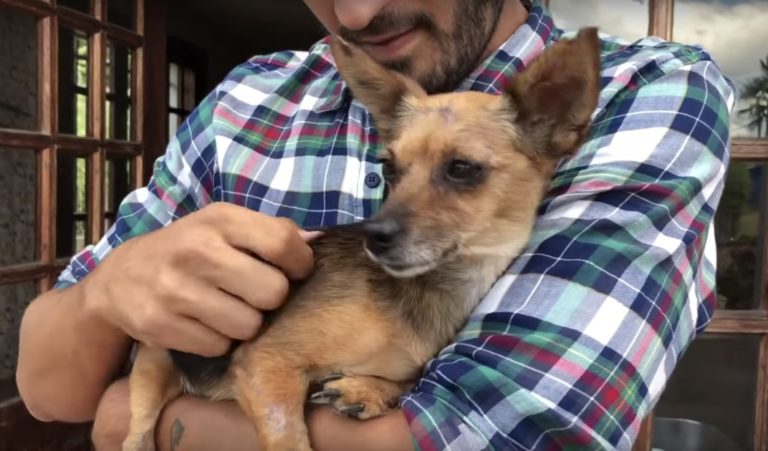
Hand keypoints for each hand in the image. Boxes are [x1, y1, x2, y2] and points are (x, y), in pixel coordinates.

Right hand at [83, 202, 318, 356]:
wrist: (120, 278)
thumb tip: (319, 239)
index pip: (283, 243)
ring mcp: (175, 289)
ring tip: (226, 308)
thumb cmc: (188, 248)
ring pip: (249, 326)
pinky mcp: (160, 324)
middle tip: (252, 293)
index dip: (299, 264)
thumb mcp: (224, 226)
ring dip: (245, 323)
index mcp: (219, 219)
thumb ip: (272, 232)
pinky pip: (219, 346)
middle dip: (270, 299)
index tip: (293, 271)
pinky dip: (218, 340)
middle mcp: (197, 250)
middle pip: (273, 292)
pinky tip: (203, 322)